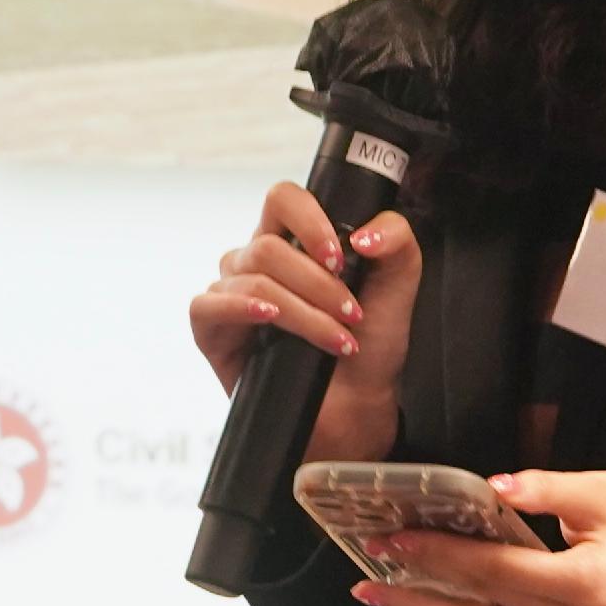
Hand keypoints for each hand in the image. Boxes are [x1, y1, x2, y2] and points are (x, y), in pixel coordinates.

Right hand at [186, 183, 420, 467]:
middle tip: (350, 314)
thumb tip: (362, 235)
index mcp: (292, 240)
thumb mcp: (398, 286)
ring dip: (301, 311)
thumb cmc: (371, 345)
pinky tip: (268, 320)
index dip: (309, 219)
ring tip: (335, 340)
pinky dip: (239, 308)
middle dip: (317, 284)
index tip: (340, 256)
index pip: (283, 198)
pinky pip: (206, 304)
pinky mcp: (211, 329)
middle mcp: (255, 260)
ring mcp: (230, 292)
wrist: (356, 406)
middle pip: (269, 246)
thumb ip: (397, 241)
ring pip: (251, 278)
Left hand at [349, 468, 605, 605]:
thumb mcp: (602, 489)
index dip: (441, 553)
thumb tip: (491, 488)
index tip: (395, 536)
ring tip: (375, 590)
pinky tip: (418, 599)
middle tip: (364, 571)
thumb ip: (545, 490)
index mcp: (585, 586)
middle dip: (417, 586)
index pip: (497, 570)